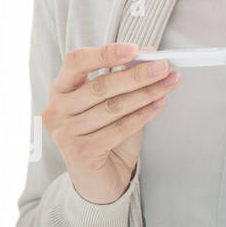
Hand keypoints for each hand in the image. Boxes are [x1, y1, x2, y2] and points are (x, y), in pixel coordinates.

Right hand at [42, 43, 180, 204]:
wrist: (101, 177)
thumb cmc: (106, 133)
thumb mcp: (113, 99)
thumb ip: (124, 76)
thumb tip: (148, 54)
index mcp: (60, 89)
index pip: (76, 62)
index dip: (105, 53)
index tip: (135, 50)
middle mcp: (56, 110)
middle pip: (100, 86)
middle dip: (137, 75)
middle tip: (164, 67)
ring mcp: (64, 133)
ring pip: (112, 107)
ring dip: (146, 94)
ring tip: (169, 84)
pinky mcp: (79, 153)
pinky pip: (118, 129)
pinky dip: (144, 115)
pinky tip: (160, 104)